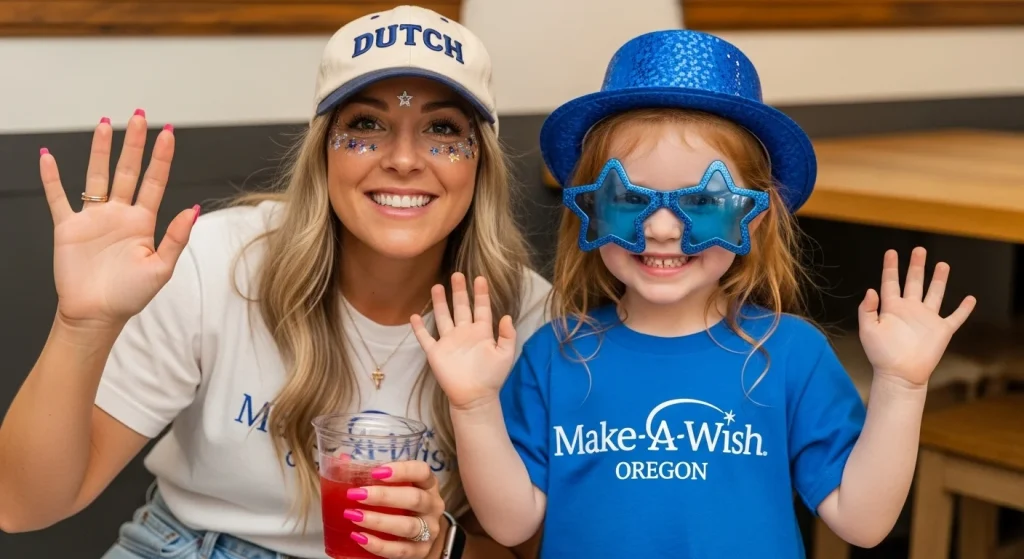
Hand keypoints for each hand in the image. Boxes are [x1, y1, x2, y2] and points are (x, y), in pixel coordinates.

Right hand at [39, 112, 197, 329]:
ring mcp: (93, 218)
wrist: (96, 314)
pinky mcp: (68, 227)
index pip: (155, 181)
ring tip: (105, 124)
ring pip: (96, 175)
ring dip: (100, 150)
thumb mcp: (161, 268)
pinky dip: (51, 178)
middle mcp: (119, 214)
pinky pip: (58, 197)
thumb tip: (192, 210)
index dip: (161, 157)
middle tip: (139, 117)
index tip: (168, 133)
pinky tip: (48, 157)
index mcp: (143, 222)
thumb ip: (175, 238)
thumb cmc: (130, 296)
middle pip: (128, 170)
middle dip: (134, 144)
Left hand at [346, 460, 445, 558]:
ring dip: (379, 521)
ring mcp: (430, 530)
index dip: (401, 470)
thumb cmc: (402, 504)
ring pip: (408, 526)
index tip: (376, 472)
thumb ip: (374, 476)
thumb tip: (341, 460)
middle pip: (414, 498)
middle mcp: (433, 505)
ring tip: (354, 516)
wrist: (419, 536)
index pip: (422, 471)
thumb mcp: (396, 488)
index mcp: (428, 484)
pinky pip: (401, 550)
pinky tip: (360, 538)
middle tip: (356, 495)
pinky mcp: (422, 551)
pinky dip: (379, 545)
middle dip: (383, 496)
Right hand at [411, 272, 516, 411]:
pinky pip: (425, 338)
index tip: (480, 278)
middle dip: (459, 291)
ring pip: (443, 317)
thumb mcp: (505, 355)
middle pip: (460, 307)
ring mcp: (449, 341)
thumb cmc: (492, 377)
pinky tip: (414, 316)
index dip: (480, 294)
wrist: (474, 397)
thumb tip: (506, 316)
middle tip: (457, 274)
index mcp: (481, 332)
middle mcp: (464, 332)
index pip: (481, 308)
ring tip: (436, 286)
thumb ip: (507, 335)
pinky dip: (419, 328)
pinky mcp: (436, 352)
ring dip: (440, 302)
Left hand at [858, 247, 975, 386]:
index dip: (890, 267)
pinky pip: (956, 317)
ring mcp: (927, 319)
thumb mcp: (868, 330)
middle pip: (914, 282)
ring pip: (934, 294)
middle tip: (919, 250)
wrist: (899, 374)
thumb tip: (871, 290)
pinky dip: (964, 309)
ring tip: (942, 264)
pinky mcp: (942, 330)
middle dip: (917, 266)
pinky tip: (970, 299)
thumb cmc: (881, 354)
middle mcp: (910, 309)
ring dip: (939, 280)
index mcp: (891, 308)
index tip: (891, 252)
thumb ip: (867, 309)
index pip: (890, 282)